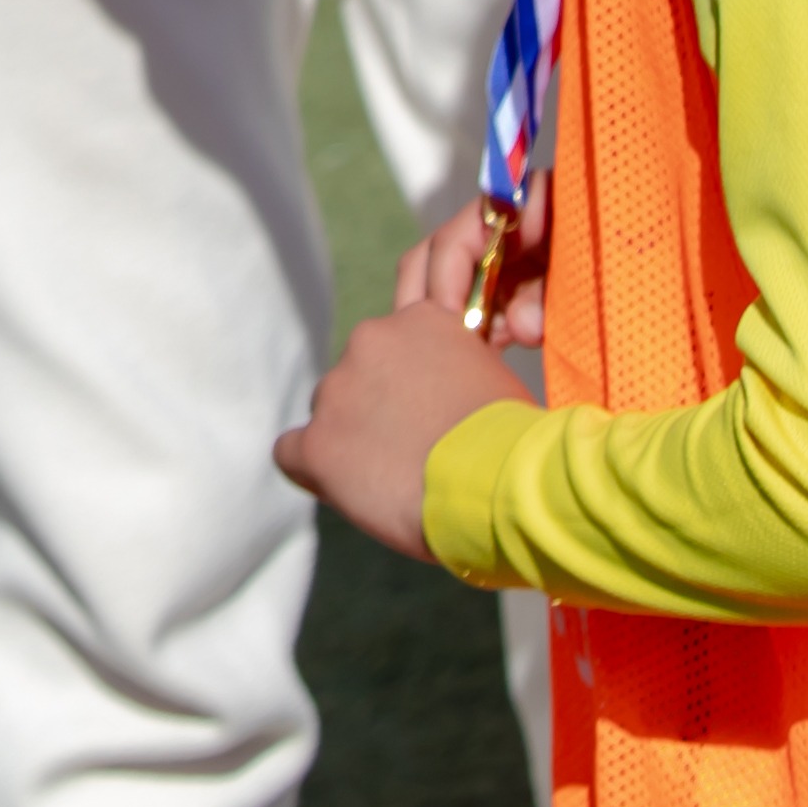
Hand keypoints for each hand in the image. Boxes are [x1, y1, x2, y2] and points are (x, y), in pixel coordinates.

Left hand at [276, 243, 537, 567]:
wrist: (498, 485)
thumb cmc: (516, 443)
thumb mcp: (497, 378)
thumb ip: (463, 367)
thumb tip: (452, 391)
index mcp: (423, 320)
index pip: (396, 319)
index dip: (402, 359)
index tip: (415, 391)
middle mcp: (372, 338)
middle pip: (360, 371)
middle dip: (379, 402)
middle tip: (415, 445)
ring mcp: (339, 388)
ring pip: (332, 409)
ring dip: (354, 435)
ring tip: (396, 477)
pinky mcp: (318, 441)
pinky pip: (291, 452)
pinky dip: (314, 469)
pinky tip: (344, 487)